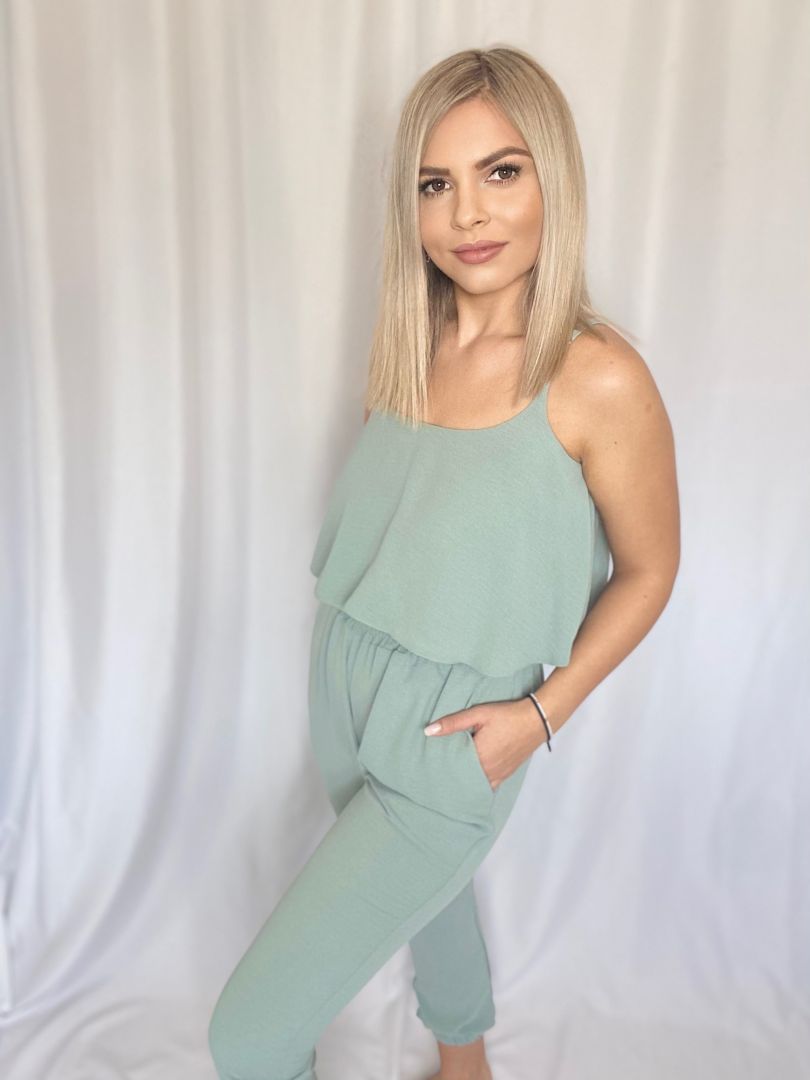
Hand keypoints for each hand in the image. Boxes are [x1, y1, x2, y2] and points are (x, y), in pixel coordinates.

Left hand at [424, 697, 547, 789]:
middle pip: (463, 779)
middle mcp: (488, 770)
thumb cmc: (507, 715)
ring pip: (476, 785)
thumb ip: (452, 723)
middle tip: (436, 774)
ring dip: (465, 782)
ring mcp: (498, 774)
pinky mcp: (506, 774)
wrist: (537, 720)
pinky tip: (471, 781)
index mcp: (478, 757)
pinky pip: (489, 786)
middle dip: (451, 776)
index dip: (440, 767)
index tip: (428, 767)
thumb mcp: (478, 714)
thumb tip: (428, 731)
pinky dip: (479, 785)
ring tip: (451, 778)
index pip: (452, 768)